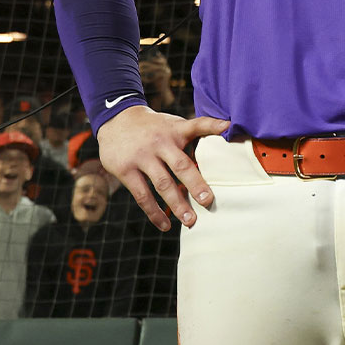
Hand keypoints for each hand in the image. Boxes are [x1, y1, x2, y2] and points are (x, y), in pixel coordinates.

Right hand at [95, 105, 230, 230]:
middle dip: (195, 184)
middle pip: (180, 165)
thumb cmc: (154, 127)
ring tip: (190, 221)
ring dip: (177, 204)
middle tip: (208, 201)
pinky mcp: (125, 170)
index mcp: (175, 130)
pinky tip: (165, 225)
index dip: (212, 126)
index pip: (196, 125)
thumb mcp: (174, 123)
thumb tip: (227, 130)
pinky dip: (154, 212)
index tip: (228, 128)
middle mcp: (159, 143)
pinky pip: (142, 195)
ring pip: (162, 184)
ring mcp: (141, 157)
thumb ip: (198, 130)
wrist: (116, 119)